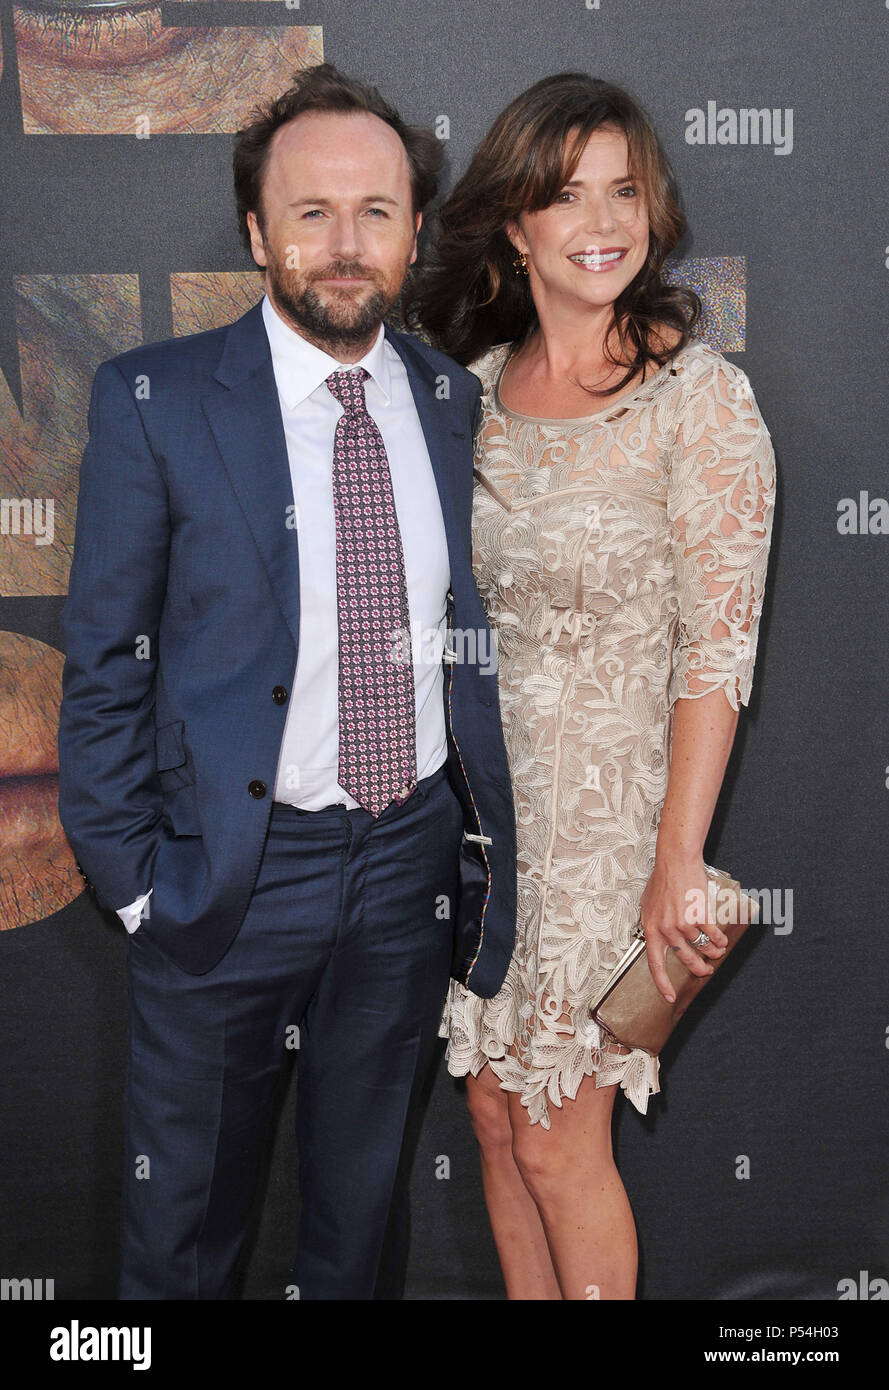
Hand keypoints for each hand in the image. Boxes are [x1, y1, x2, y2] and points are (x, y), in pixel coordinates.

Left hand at [639, 854, 728, 1003]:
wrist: (675, 861)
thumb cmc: (662, 880)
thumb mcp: (648, 905)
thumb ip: (654, 923)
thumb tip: (657, 938)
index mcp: (652, 929)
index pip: (655, 964)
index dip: (662, 984)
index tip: (669, 997)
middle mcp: (667, 929)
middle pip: (685, 959)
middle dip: (698, 969)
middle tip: (705, 971)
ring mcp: (684, 923)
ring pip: (702, 947)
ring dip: (712, 952)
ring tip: (717, 952)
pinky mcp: (699, 915)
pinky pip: (712, 935)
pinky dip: (719, 939)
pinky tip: (721, 941)